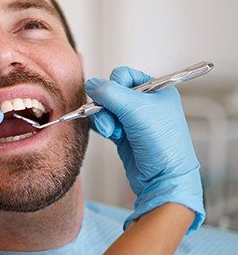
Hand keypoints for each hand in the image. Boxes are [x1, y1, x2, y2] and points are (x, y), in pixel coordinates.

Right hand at [85, 66, 204, 233]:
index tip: (117, 100)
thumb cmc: (162, 144)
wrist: (164, 179)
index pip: (124, 75)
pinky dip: (103, 127)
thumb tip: (90, 84)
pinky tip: (111, 136)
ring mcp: (133, 119)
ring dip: (104, 119)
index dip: (115, 85)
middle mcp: (145, 103)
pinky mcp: (124, 134)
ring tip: (113, 132)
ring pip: (105, 108)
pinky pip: (104, 122)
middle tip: (112, 120)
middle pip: (111, 92)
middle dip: (106, 106)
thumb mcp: (135, 110)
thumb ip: (109, 92)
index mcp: (157, 90)